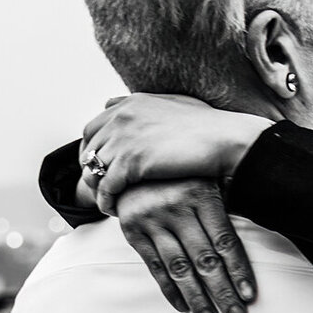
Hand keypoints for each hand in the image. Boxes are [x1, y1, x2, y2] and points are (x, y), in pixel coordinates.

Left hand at [81, 94, 271, 213]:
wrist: (224, 140)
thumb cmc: (208, 126)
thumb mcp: (175, 105)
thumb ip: (150, 106)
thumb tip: (134, 108)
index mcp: (130, 103)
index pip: (94, 126)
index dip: (93, 148)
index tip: (100, 165)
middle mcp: (122, 117)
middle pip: (88, 147)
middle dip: (90, 167)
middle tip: (99, 186)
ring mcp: (124, 138)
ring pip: (93, 168)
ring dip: (96, 187)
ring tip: (106, 200)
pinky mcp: (131, 162)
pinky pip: (106, 187)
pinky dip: (106, 200)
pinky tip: (113, 209)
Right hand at [116, 180, 257, 312]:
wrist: (131, 166)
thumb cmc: (182, 176)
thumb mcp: (207, 179)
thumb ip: (228, 202)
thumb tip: (267, 218)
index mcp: (201, 194)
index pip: (225, 240)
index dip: (239, 270)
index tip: (250, 296)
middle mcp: (176, 208)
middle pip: (205, 260)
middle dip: (223, 294)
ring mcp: (152, 221)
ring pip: (180, 269)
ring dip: (197, 300)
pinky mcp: (133, 232)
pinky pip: (155, 267)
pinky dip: (170, 290)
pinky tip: (184, 307)